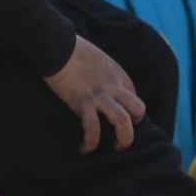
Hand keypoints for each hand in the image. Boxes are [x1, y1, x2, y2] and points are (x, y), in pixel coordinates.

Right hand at [44, 36, 146, 152]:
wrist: (56, 46)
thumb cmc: (72, 49)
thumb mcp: (98, 59)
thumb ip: (103, 73)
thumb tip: (97, 85)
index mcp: (118, 74)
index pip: (134, 98)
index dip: (129, 113)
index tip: (117, 120)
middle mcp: (114, 85)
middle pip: (139, 108)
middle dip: (136, 126)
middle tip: (124, 138)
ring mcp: (100, 95)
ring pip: (123, 120)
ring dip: (123, 139)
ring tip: (115, 149)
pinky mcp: (83, 103)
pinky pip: (93, 129)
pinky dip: (90, 143)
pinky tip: (84, 149)